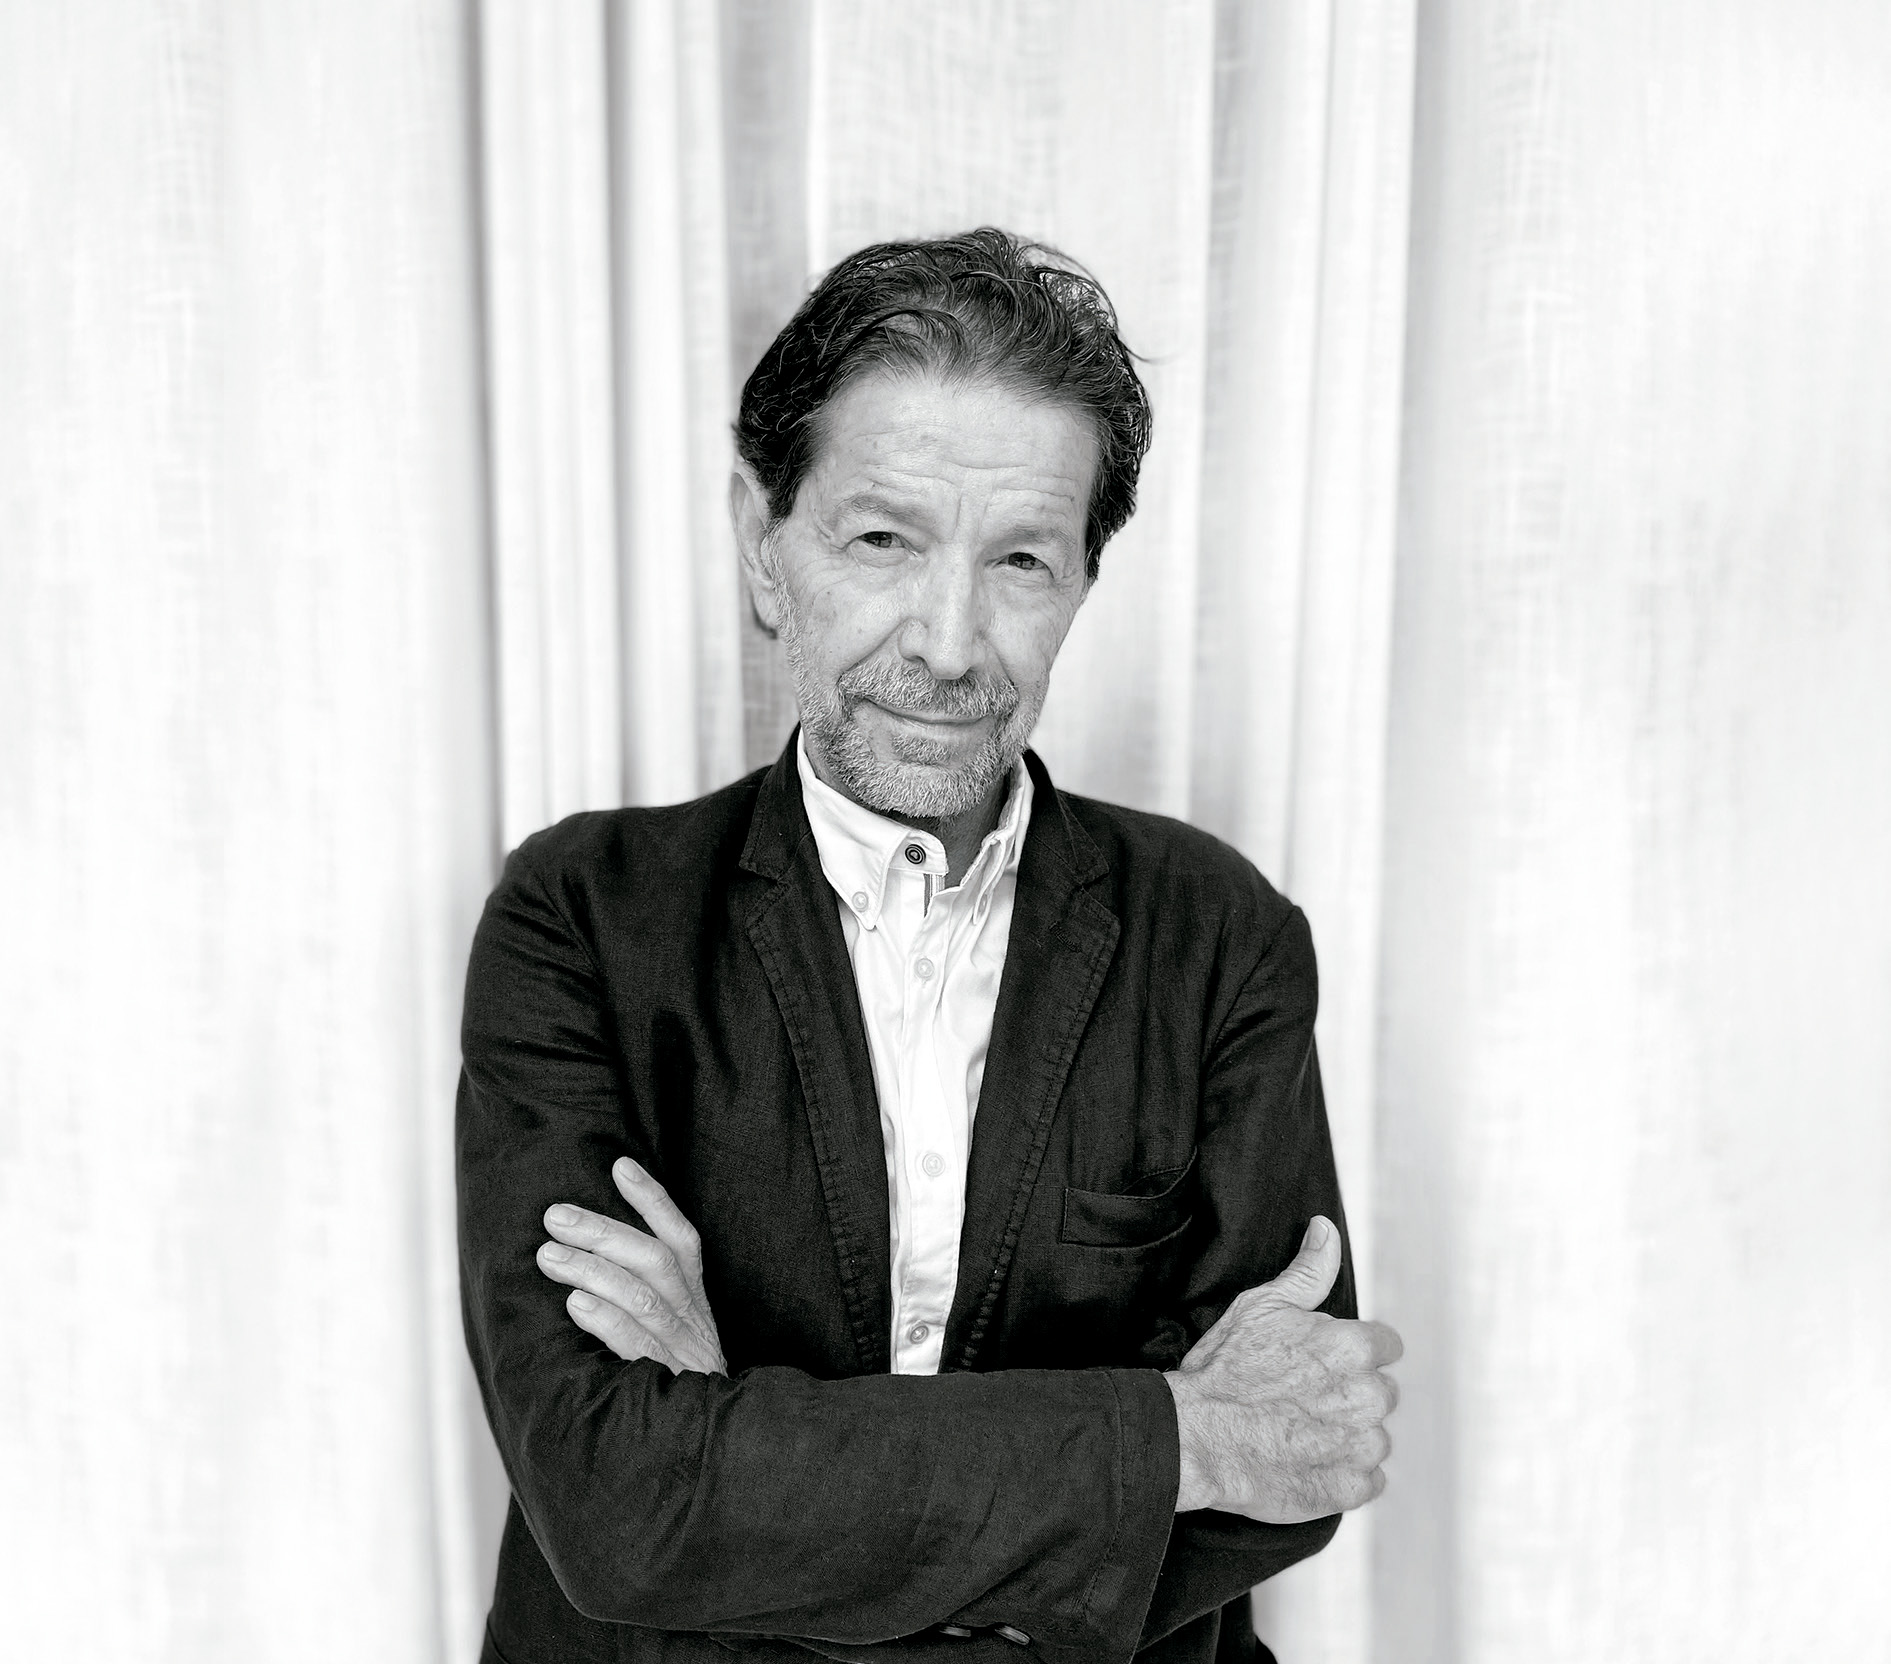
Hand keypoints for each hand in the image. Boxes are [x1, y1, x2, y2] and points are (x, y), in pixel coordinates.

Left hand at [536, 1157, 726, 1374]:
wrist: (714, 1449)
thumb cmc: (677, 1385)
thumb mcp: (672, 1334)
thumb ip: (644, 1297)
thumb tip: (587, 1253)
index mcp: (694, 1302)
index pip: (681, 1238)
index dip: (653, 1200)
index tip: (620, 1165)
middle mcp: (693, 1319)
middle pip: (655, 1260)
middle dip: (602, 1231)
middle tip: (555, 1217)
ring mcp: (683, 1352)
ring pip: (642, 1297)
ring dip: (592, 1270)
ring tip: (548, 1257)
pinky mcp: (670, 1385)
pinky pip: (638, 1346)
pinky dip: (606, 1321)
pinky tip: (576, 1305)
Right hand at [1165, 1216, 1400, 1522]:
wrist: (1196, 1437)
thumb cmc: (1224, 1370)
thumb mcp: (1262, 1305)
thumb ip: (1308, 1271)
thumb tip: (1326, 1231)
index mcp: (1353, 1347)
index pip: (1386, 1346)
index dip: (1353, 1352)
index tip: (1322, 1363)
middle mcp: (1367, 1396)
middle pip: (1381, 1393)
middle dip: (1351, 1394)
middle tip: (1303, 1398)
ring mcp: (1360, 1446)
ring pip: (1375, 1437)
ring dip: (1348, 1436)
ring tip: (1300, 1432)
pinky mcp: (1349, 1488)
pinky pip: (1367, 1480)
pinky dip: (1344, 1474)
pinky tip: (1307, 1461)